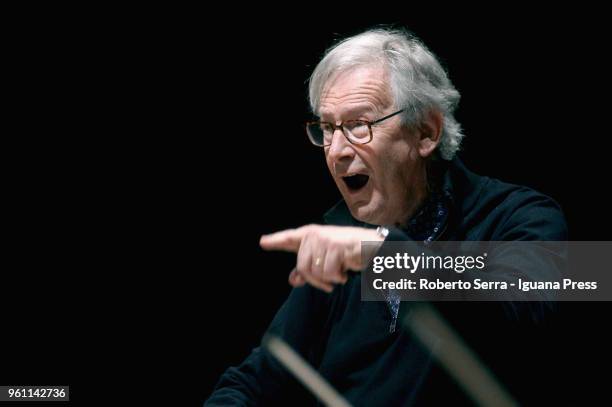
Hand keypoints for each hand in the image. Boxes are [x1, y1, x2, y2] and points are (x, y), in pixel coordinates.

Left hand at [260, 225, 382, 292]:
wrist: (373, 246)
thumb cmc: (348, 252)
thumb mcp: (325, 260)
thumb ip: (308, 268)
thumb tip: (293, 280)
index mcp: (309, 236)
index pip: (288, 238)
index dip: (275, 241)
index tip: (262, 242)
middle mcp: (314, 235)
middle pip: (303, 267)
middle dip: (316, 280)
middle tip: (328, 283)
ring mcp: (324, 239)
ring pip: (315, 272)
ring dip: (329, 279)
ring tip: (339, 273)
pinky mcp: (334, 246)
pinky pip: (328, 273)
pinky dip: (338, 277)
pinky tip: (345, 271)